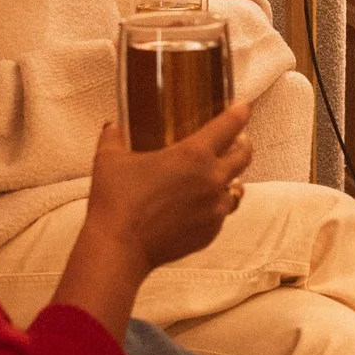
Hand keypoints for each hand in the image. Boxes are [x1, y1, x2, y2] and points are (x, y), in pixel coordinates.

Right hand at [82, 111, 252, 273]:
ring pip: (237, 189)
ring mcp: (214, 209)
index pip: (229, 126)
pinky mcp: (210, 232)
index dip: (240, 113)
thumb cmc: (115, 201)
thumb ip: (114, 137)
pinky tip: (201, 205)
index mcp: (193, 155)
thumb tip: (112, 126)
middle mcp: (212, 180)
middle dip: (244, 144)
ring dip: (231, 179)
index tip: (244, 107)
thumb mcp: (110, 160)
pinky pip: (221, 214)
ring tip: (220, 176)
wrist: (119, 248)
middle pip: (244, 156)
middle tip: (237, 139)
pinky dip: (215, 206)